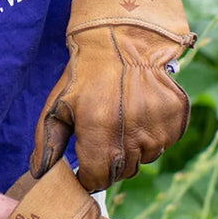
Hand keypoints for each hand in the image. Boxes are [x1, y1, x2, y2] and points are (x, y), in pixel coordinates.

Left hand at [31, 0, 195, 190]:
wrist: (125, 38)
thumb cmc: (86, 72)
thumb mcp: (58, 103)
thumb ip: (47, 142)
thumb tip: (41, 173)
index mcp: (101, 134)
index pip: (97, 180)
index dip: (88, 174)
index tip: (85, 161)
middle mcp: (133, 136)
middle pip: (120, 172)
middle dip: (109, 161)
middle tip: (102, 132)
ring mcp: (159, 130)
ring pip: (143, 159)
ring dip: (131, 148)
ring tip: (122, 116)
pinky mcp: (176, 121)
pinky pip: (163, 144)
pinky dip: (151, 134)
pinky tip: (140, 110)